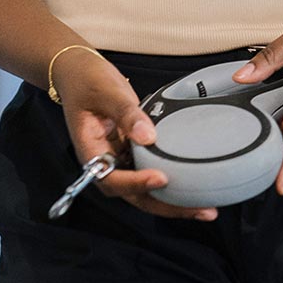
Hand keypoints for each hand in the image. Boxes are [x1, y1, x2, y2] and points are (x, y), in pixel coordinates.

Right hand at [53, 48, 218, 222]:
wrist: (79, 72)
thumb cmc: (87, 80)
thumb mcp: (107, 91)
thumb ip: (127, 113)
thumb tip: (149, 136)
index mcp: (91, 151)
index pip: (110, 178)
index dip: (136, 184)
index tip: (160, 178)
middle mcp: (105, 161)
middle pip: (133, 195)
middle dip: (165, 206)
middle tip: (199, 210)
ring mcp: (119, 158)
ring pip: (144, 189)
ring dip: (171, 200)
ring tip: (203, 207)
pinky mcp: (131, 152)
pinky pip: (150, 171)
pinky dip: (170, 182)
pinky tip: (192, 187)